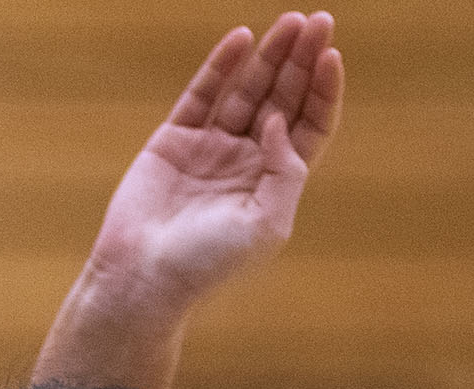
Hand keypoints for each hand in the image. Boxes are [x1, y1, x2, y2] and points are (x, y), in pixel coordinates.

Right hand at [89, 12, 342, 307]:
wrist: (142, 278)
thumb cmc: (206, 264)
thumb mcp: (267, 224)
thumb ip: (286, 170)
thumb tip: (278, 121)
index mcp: (272, 184)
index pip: (309, 127)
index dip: (323, 92)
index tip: (330, 58)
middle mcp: (245, 162)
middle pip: (283, 100)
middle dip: (302, 62)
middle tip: (319, 22)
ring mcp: (209, 149)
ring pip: (247, 90)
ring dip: (270, 56)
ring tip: (291, 23)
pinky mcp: (173, 141)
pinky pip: (202, 95)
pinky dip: (221, 67)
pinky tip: (241, 39)